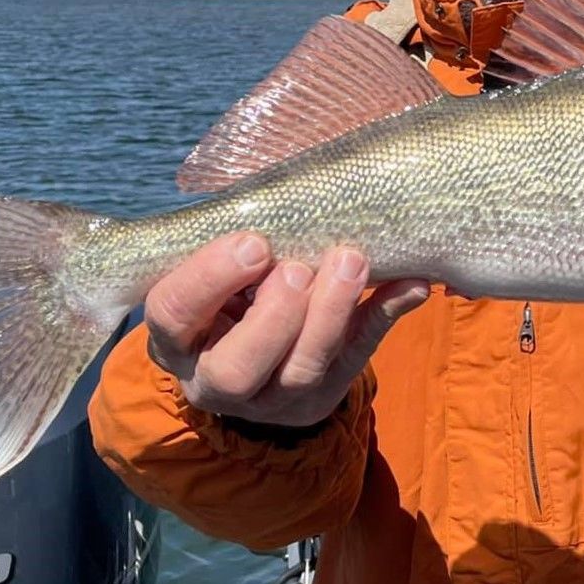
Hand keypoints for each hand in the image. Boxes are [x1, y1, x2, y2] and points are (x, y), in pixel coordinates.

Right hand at [143, 234, 430, 428]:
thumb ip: (231, 236)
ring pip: (299, 373)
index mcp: (176, 337)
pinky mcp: (319, 400)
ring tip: (352, 261)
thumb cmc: (231, 287)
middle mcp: (213, 379)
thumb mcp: (213, 266)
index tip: (253, 242)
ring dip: (331, 313)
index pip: (171, 313)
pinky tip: (412, 284)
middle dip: (274, 316)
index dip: (209, 278)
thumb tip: (281, 183)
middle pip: (235, 368)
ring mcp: (269, 400)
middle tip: (298, 268)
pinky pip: (355, 363)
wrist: (258, 358)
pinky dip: (384, 317)